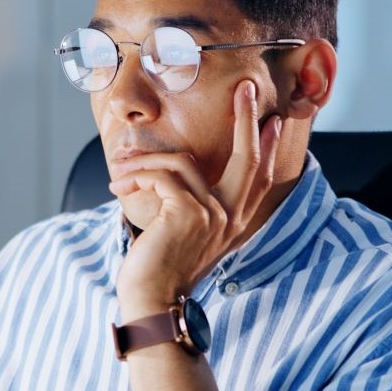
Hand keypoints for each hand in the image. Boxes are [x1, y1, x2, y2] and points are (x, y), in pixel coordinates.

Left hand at [109, 80, 281, 318]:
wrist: (150, 301)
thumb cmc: (159, 268)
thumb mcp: (185, 233)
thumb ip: (194, 205)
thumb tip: (179, 171)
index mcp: (234, 221)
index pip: (260, 176)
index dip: (266, 145)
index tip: (272, 118)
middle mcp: (231, 217)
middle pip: (248, 158)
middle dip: (246, 119)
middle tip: (245, 89)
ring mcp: (213, 216)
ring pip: (182, 163)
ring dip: (145, 160)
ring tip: (120, 167)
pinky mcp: (188, 214)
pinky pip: (161, 176)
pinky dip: (137, 175)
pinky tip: (119, 186)